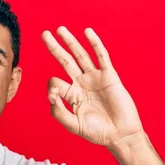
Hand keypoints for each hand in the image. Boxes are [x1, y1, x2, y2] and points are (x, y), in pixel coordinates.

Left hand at [42, 26, 143, 149]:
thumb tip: (49, 94)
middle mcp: (81, 83)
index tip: (53, 95)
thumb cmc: (96, 132)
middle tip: (44, 34)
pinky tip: (87, 32)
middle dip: (54, 48)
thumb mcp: (72, 124)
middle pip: (65, 61)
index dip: (51, 86)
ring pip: (80, 55)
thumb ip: (58, 111)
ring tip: (60, 30)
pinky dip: (94, 43)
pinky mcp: (109, 76)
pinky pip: (101, 56)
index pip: (55, 82)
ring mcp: (95, 78)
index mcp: (71, 95)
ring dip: (70, 42)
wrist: (120, 134)